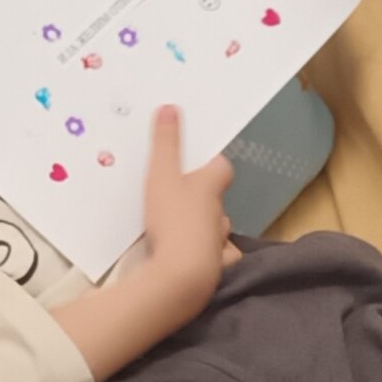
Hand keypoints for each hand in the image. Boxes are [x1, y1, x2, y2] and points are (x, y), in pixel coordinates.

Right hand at [142, 105, 238, 317]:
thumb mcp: (160, 175)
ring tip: (180, 228)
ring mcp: (218, 242)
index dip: (212, 163)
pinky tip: (194, 257)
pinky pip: (217, 258)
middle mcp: (219, 213)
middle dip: (203, 197)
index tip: (199, 161)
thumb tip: (171, 107)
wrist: (181, 274)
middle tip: (178, 195)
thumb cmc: (172, 219)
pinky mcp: (214, 268)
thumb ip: (165, 143)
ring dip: (204, 227)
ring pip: (217, 229)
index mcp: (209, 187)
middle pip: (217, 199)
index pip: (221, 168)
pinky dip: (209, 256)